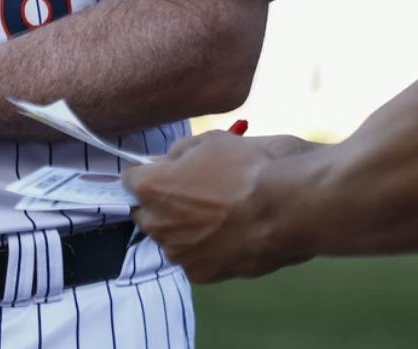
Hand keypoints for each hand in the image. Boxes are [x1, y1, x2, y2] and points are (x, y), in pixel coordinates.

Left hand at [123, 131, 306, 282]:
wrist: (287, 208)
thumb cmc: (246, 167)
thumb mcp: (208, 142)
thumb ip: (177, 154)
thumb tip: (165, 163)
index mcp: (149, 188)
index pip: (130, 180)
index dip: (149, 174)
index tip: (165, 173)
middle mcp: (156, 224)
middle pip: (146, 212)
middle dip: (161, 205)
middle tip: (193, 195)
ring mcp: (178, 253)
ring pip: (171, 238)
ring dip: (183, 230)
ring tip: (218, 219)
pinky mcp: (202, 275)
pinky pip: (194, 258)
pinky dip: (205, 250)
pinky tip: (228, 238)